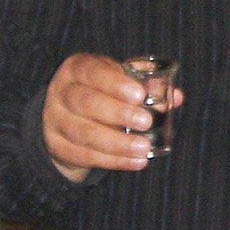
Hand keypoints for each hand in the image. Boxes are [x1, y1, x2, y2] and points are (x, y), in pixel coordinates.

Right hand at [42, 53, 183, 180]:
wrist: (66, 118)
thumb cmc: (101, 92)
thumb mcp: (119, 81)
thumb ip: (145, 84)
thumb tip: (175, 96)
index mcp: (76, 68)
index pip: (91, 71)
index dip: (114, 82)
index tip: (139, 95)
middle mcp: (60, 92)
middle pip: (85, 102)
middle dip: (118, 113)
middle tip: (146, 122)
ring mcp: (55, 121)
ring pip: (84, 134)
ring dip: (118, 143)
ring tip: (144, 147)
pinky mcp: (57, 147)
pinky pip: (85, 156)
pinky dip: (114, 161)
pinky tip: (136, 161)